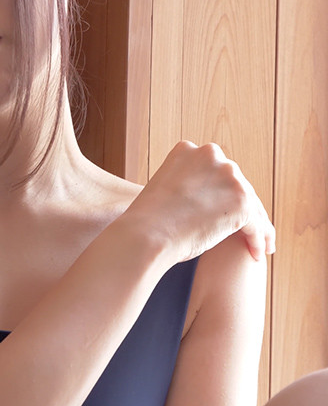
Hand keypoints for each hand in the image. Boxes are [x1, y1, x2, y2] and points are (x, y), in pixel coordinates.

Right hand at [122, 141, 275, 262]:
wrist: (146, 234)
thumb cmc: (147, 222)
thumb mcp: (162, 189)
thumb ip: (184, 187)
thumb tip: (200, 200)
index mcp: (187, 151)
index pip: (214, 172)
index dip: (221, 193)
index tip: (224, 211)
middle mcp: (210, 155)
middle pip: (237, 185)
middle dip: (242, 208)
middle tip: (248, 230)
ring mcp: (228, 176)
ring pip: (252, 205)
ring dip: (256, 227)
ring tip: (259, 246)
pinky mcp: (242, 200)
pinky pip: (255, 224)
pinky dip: (257, 240)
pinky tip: (255, 254)